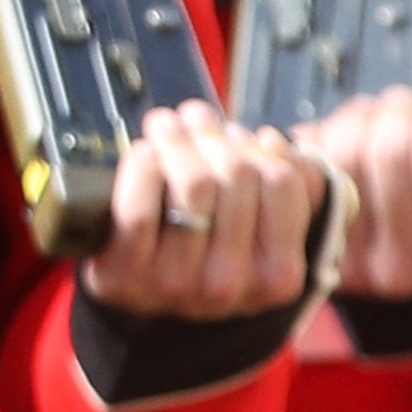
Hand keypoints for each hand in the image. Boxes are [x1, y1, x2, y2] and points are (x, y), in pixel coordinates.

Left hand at [83, 101, 327, 321]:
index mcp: (278, 275)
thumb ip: (284, 188)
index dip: (257, 145)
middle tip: (194, 118)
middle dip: (211, 134)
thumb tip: (273, 144)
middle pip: (236, 173)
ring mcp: (178, 284)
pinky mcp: (127, 276)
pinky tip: (144, 155)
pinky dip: (142, 168)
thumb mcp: (259, 230)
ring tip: (168, 128)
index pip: (281, 181)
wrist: (140, 292)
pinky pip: (141, 207)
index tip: (239, 134)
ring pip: (193, 183)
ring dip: (177, 140)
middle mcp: (232, 285)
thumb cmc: (203, 249)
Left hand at [294, 92, 411, 298]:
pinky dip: (321, 136)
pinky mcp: (311, 239)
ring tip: (378, 120)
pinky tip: (344, 139)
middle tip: (405, 111)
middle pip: (386, 150)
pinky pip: (305, 164)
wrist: (411, 252)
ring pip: (342, 151)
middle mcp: (402, 270)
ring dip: (358, 117)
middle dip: (397, 112)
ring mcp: (349, 259)